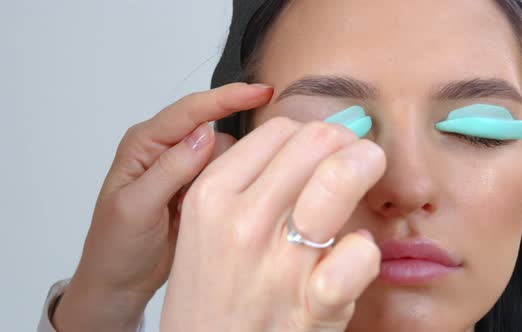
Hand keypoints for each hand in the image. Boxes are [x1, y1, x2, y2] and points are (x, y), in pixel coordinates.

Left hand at [52, 83, 273, 331]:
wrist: (118, 281)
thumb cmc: (115, 246)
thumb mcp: (136, 208)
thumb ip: (169, 169)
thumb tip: (205, 134)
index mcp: (144, 143)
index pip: (190, 111)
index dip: (228, 98)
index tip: (262, 91)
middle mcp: (166, 150)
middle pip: (215, 133)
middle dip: (227, 156)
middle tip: (206, 194)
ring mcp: (185, 170)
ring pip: (226, 157)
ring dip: (224, 179)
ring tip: (194, 210)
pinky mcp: (198, 189)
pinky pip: (227, 178)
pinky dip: (228, 190)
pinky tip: (211, 210)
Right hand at [161, 116, 385, 330]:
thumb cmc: (213, 293)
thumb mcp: (207, 225)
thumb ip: (249, 180)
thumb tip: (311, 139)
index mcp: (211, 193)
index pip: (281, 130)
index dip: (313, 135)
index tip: (324, 151)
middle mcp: (240, 221)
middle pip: (316, 140)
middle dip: (347, 143)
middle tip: (355, 160)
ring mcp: (276, 263)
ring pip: (339, 177)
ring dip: (365, 168)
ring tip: (367, 181)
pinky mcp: (311, 305)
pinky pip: (358, 253)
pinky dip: (365, 249)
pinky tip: (354, 252)